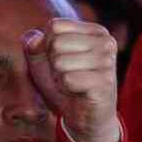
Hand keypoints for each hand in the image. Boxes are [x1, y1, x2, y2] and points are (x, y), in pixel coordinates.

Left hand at [23, 19, 119, 141]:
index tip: (61, 59)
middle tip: (67, 74)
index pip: (55, 26)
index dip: (47, 46)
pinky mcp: (105, 82)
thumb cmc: (64, 82)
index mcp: (95, 31)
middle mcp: (106, 42)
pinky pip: (67, 80)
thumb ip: (33, 44)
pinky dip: (65, 88)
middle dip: (53, 63)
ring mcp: (108, 62)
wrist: (83, 115)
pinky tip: (78, 92)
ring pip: (60, 62)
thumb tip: (34, 39)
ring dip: (59, 77)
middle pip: (55, 43)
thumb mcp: (42, 61)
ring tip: (73, 83)